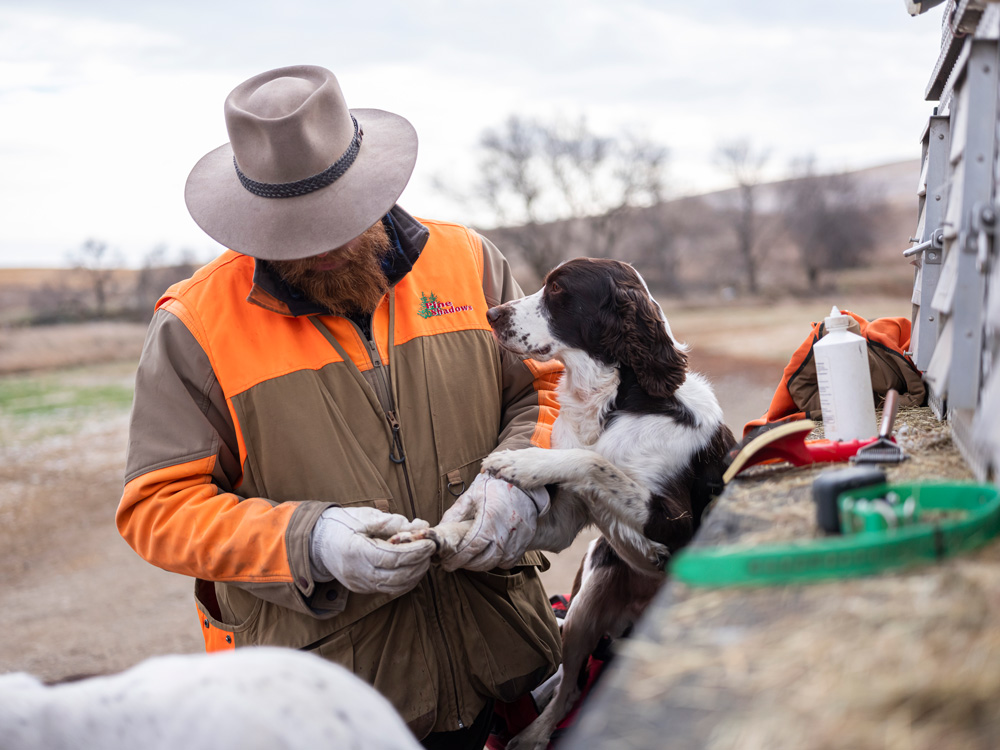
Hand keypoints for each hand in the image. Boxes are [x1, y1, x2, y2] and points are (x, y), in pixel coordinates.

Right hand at [310, 507, 435, 595]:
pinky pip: (388, 589)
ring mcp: (359, 583)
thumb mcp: (364, 517)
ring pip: (395, 586)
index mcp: (355, 551)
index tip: (430, 542)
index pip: (393, 557)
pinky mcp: (361, 588)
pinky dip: (405, 580)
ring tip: (425, 558)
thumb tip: (420, 526)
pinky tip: (413, 568)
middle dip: (419, 563)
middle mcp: (357, 572)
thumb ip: (392, 522)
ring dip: (415, 574)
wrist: (315, 541)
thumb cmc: (340, 524)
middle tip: (431, 549)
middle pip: (397, 575)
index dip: (415, 552)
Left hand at [437, 472, 548, 571]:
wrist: (524, 483)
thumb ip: (455, 513)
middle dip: (467, 564)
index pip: (471, 548)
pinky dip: (498, 561)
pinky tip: (489, 554)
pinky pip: (510, 561)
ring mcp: (518, 538)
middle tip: (456, 561)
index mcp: (490, 518)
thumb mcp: (472, 494)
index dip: (457, 559)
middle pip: (484, 560)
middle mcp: (506, 531)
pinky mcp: (526, 541)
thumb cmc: (495, 486)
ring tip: (471, 559)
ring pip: (497, 562)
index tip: (446, 563)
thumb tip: (440, 531)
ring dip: (482, 564)